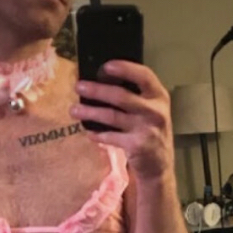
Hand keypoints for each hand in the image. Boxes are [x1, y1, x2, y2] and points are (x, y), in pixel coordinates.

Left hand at [71, 61, 174, 181]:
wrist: (159, 166)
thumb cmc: (150, 131)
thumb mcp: (151, 110)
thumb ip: (136, 96)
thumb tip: (102, 81)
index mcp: (159, 96)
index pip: (144, 76)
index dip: (125, 68)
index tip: (105, 66)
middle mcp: (155, 111)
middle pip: (121, 96)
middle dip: (97, 90)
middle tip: (78, 86)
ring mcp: (146, 129)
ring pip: (112, 116)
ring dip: (90, 112)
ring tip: (73, 110)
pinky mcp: (137, 145)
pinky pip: (111, 137)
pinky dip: (97, 134)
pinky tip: (88, 132)